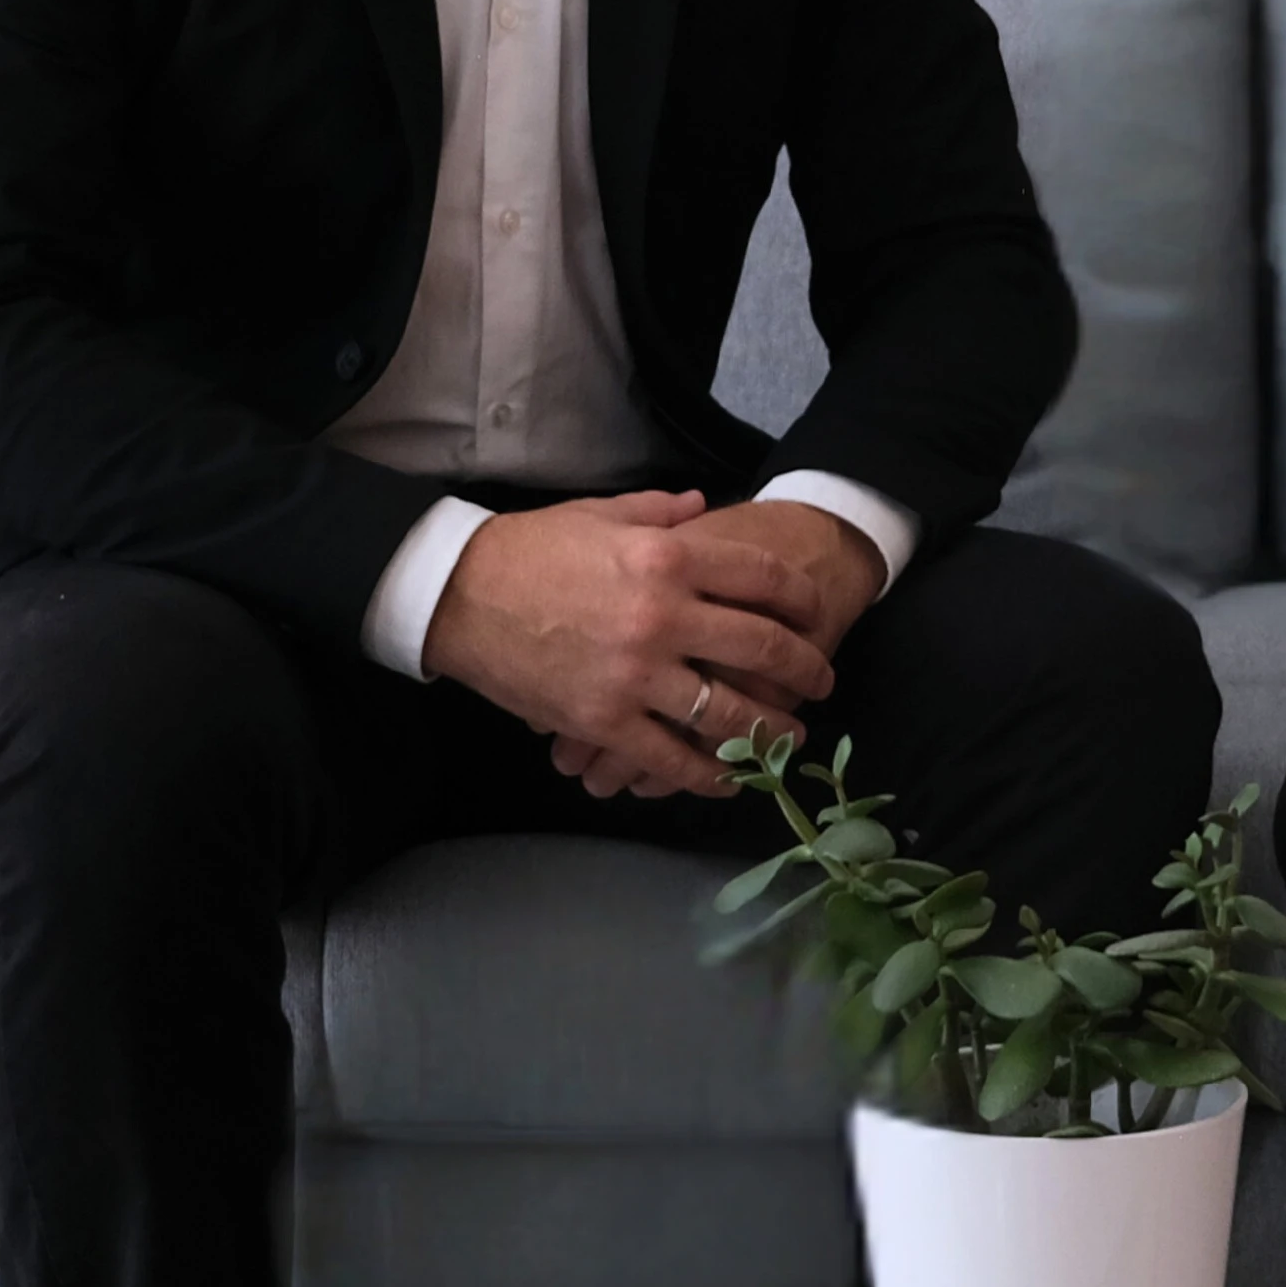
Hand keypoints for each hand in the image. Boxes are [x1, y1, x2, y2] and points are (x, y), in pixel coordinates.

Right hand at [539, 496, 889, 801]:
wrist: (462, 595)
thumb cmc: (535, 548)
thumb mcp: (605, 514)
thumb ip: (663, 512)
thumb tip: (702, 508)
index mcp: (668, 557)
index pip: (761, 576)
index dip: (801, 598)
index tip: (817, 613)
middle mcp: (662, 617)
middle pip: (759, 645)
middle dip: (803, 666)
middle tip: (823, 679)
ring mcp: (634, 675)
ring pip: (725, 711)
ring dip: (770, 728)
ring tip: (791, 735)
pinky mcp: (602, 722)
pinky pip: (669, 758)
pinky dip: (705, 774)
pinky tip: (730, 778)